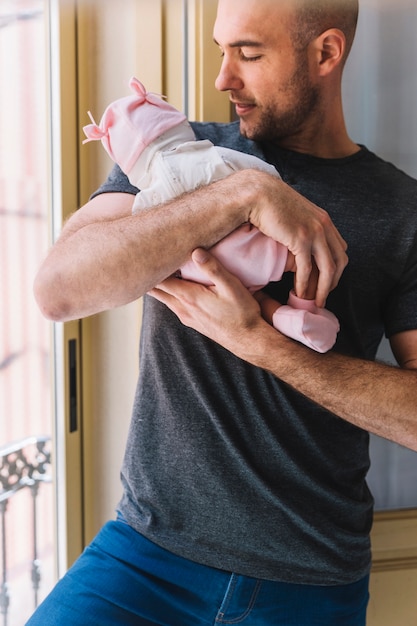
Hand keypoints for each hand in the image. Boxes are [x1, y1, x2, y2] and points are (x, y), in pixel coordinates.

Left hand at [149, 248, 266, 351]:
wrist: (248, 340)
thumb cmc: (242, 313)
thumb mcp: (231, 287)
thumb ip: (213, 269)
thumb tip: (195, 251)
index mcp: (188, 297)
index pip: (159, 280)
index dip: (151, 267)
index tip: (146, 253)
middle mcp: (182, 308)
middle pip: (155, 290)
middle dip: (148, 275)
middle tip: (144, 258)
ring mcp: (185, 316)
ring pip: (164, 298)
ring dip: (159, 284)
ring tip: (157, 268)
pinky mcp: (192, 321)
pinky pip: (173, 304)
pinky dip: (169, 293)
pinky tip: (176, 285)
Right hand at [244, 171, 347, 306]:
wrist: (258, 193)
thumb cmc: (270, 204)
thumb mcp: (295, 214)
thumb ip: (302, 226)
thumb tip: (298, 243)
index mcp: (324, 220)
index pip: (340, 250)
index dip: (336, 270)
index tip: (326, 282)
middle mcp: (324, 226)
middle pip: (339, 262)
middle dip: (332, 283)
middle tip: (322, 297)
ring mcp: (314, 232)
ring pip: (328, 269)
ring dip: (322, 289)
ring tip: (313, 302)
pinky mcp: (301, 239)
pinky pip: (307, 268)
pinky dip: (304, 284)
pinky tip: (298, 293)